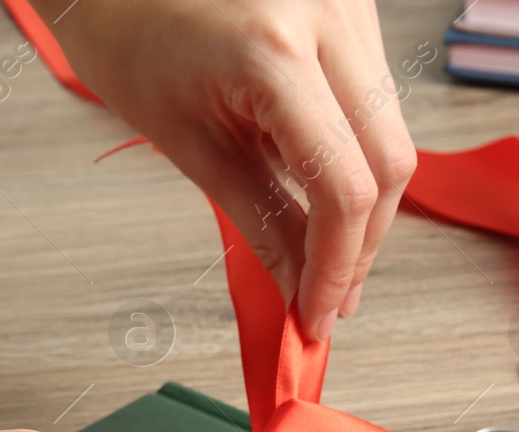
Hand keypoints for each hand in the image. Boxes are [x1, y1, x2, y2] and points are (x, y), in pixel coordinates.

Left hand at [40, 0, 416, 341]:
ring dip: (364, 202)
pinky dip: (356, 154)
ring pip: (391, 132)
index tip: (319, 314)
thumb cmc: (127, 33)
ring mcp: (349, 5)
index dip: (338, 266)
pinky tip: (320, 185)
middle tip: (329, 296)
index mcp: (273, 52)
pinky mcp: (353, 7)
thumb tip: (300, 288)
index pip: (344, 187)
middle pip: (390, 163)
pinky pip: (376, 99)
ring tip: (322, 250)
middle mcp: (328, 17)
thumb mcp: (186, 139)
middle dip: (362, 243)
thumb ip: (258, 218)